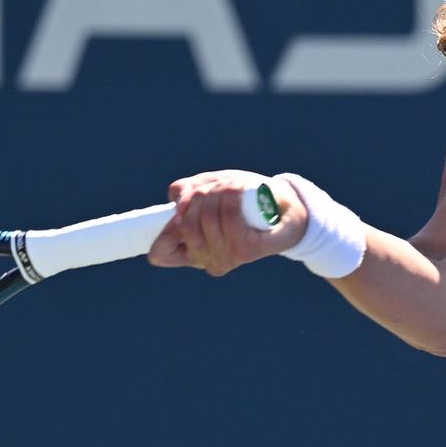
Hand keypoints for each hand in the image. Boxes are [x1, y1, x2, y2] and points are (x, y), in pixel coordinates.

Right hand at [145, 170, 306, 275]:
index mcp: (194, 253)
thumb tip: (176, 200)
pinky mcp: (248, 250)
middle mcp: (208, 261)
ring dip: (217, 190)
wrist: (285, 207)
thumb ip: (186, 193)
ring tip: (231, 185)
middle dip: (198, 196)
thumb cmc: (245, 199)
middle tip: (217, 187)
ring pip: (207, 216)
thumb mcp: (210, 190)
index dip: (165, 231)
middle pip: (185, 224)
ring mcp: (228, 257)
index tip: (183, 209)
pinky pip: (229, 217)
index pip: (160, 253)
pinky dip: (232, 195)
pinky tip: (239, 188)